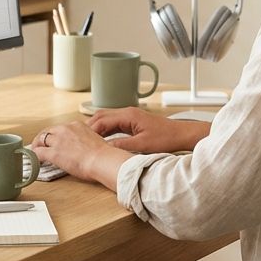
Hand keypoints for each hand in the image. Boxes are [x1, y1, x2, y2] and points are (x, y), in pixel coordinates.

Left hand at [30, 122, 131, 190]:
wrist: (102, 160)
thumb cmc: (103, 154)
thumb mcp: (94, 140)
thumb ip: (84, 140)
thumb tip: (81, 148)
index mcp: (76, 125)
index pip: (60, 128)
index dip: (55, 136)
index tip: (54, 142)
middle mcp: (65, 129)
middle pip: (47, 132)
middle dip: (43, 139)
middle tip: (40, 146)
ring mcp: (58, 141)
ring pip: (40, 140)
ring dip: (37, 146)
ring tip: (36, 153)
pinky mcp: (53, 153)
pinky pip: (38, 153)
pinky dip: (35, 156)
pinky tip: (36, 162)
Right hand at [87, 108, 209, 153]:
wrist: (180, 134)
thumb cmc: (166, 138)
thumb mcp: (142, 146)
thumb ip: (122, 146)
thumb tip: (105, 148)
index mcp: (128, 115)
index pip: (102, 120)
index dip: (90, 131)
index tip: (82, 141)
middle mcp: (127, 112)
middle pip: (101, 116)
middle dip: (89, 128)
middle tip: (80, 140)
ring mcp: (129, 116)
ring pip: (106, 119)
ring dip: (97, 128)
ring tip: (88, 141)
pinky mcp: (132, 121)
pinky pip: (114, 123)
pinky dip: (105, 130)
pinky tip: (102, 140)